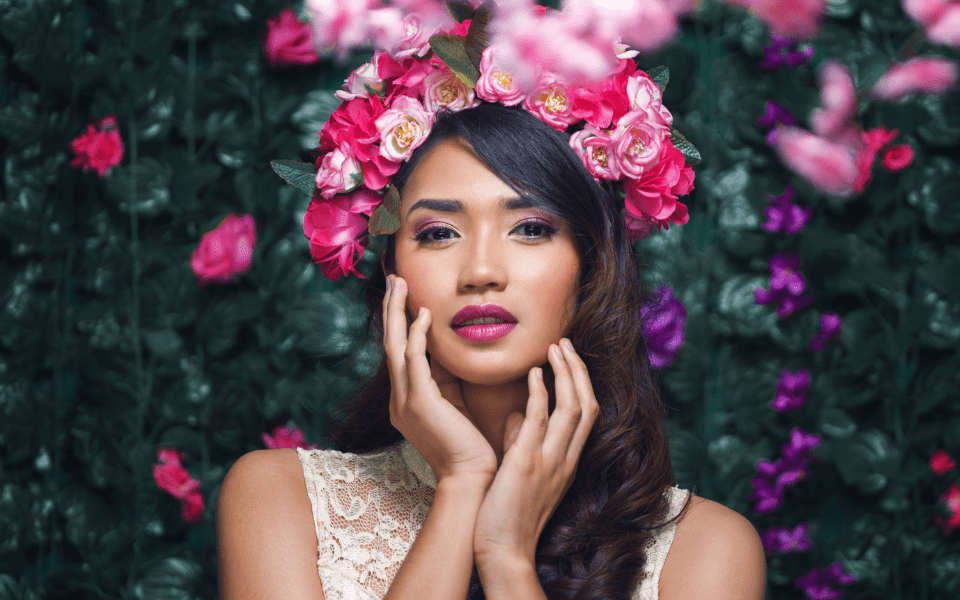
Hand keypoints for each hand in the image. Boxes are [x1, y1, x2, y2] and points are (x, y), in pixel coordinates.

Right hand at [383, 275, 497, 483]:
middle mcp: (399, 398)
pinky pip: (413, 360)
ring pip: (396, 346)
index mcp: (406, 400)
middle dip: (391, 310)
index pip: (400, 352)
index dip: (400, 322)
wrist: (471, 478)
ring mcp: (404, 400)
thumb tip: (449, 350)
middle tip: (393, 278)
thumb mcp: (455, 403)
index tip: (403, 295)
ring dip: (397, 313)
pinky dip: (417, 336)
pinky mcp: (419, 402)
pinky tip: (422, 315)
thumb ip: (447, 377)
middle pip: (390, 343)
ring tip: (400, 285)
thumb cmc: (469, 445)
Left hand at [473, 339, 598, 566]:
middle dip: (579, 370)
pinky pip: (541, 420)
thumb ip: (523, 441)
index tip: (568, 358)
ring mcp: (550, 461)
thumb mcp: (523, 472)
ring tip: (555, 348)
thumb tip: (517, 414)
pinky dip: (542, 393)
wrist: (504, 550)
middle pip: (588, 405)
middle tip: (565, 343)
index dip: (582, 382)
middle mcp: (565, 459)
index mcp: (566, 461)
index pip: (587, 414)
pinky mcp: (528, 463)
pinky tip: (535, 373)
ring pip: (573, 407)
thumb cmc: (508, 513)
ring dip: (566, 373)